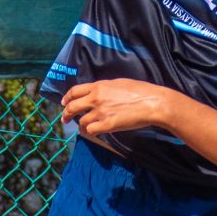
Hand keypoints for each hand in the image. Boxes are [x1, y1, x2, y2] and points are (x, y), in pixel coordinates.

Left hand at [59, 78, 178, 139]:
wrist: (152, 103)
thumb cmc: (140, 91)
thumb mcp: (119, 83)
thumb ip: (104, 88)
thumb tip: (97, 93)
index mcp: (98, 86)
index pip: (74, 91)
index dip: (66, 98)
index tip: (64, 103)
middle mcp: (96, 98)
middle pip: (72, 107)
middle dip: (66, 115)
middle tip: (65, 120)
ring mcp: (100, 112)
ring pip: (82, 121)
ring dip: (83, 125)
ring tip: (88, 127)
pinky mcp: (107, 125)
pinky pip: (91, 131)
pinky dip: (92, 132)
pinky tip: (97, 132)